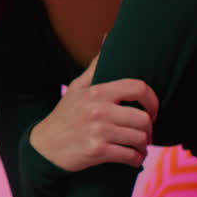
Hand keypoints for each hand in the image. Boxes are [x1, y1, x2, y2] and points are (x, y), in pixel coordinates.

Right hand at [28, 52, 158, 171]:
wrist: (44, 146)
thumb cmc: (64, 115)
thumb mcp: (77, 87)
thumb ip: (96, 66)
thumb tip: (108, 37)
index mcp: (97, 91)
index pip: (138, 88)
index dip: (153, 100)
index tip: (152, 110)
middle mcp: (99, 110)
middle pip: (143, 118)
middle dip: (149, 129)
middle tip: (145, 133)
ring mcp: (98, 131)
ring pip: (139, 138)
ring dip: (144, 146)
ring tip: (140, 147)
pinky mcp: (97, 151)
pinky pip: (130, 156)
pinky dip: (136, 160)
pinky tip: (133, 159)